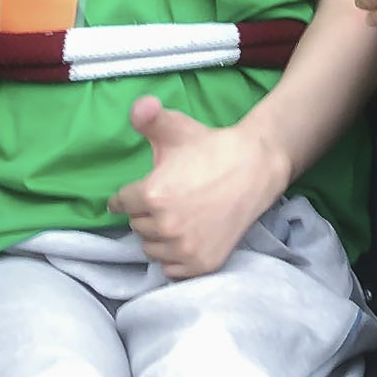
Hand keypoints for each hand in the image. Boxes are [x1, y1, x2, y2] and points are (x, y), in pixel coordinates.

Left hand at [108, 97, 286, 278]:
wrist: (255, 167)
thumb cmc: (211, 146)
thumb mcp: (175, 127)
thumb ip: (146, 116)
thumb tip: (138, 106)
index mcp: (152, 194)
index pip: (121, 203)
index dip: (127, 195)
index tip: (135, 195)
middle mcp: (166, 225)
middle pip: (136, 226)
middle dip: (144, 213)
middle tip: (162, 201)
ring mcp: (185, 247)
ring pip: (151, 249)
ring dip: (156, 236)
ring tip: (173, 219)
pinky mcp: (202, 263)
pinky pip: (171, 270)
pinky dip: (173, 258)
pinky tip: (183, 239)